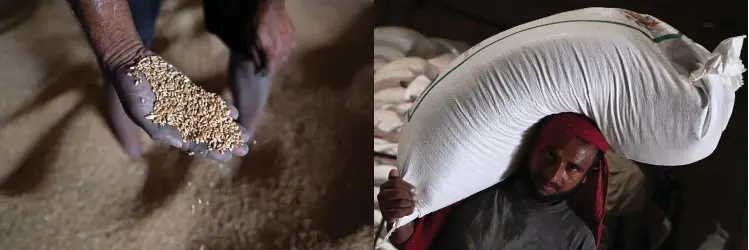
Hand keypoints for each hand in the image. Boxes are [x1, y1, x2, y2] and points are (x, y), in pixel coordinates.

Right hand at [110, 53, 250, 161]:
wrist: (131, 64)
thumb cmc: (130, 91)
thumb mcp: (141, 113)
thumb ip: (161, 129)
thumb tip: (182, 143)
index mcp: (168, 132)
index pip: (193, 144)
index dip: (209, 150)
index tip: (225, 157)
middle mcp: (180, 122)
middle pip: (207, 135)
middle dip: (225, 142)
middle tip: (244, 149)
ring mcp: (186, 107)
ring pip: (212, 120)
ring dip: (229, 128)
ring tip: (246, 135)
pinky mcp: (190, 93)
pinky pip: (209, 103)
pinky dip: (221, 108)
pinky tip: (234, 113)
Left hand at [253, 0, 294, 73]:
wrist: (271, 7)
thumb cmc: (258, 24)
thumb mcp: (251, 41)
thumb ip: (256, 56)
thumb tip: (258, 70)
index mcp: (273, 55)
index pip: (271, 71)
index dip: (264, 72)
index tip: (260, 72)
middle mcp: (284, 53)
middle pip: (279, 65)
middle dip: (272, 66)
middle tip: (264, 62)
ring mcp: (291, 45)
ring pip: (285, 58)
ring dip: (278, 59)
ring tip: (272, 55)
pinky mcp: (294, 38)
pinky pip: (289, 49)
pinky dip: (284, 50)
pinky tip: (279, 46)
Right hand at [377, 169, 415, 228]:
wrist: (396, 215)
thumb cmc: (399, 198)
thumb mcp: (400, 188)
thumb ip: (397, 180)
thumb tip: (393, 170)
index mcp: (384, 186)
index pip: (395, 182)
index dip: (406, 186)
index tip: (415, 190)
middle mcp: (381, 196)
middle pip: (396, 193)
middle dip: (408, 195)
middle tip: (417, 198)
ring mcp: (382, 206)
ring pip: (398, 203)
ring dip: (409, 203)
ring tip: (415, 204)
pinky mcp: (385, 216)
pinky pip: (397, 212)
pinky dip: (406, 211)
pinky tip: (412, 210)